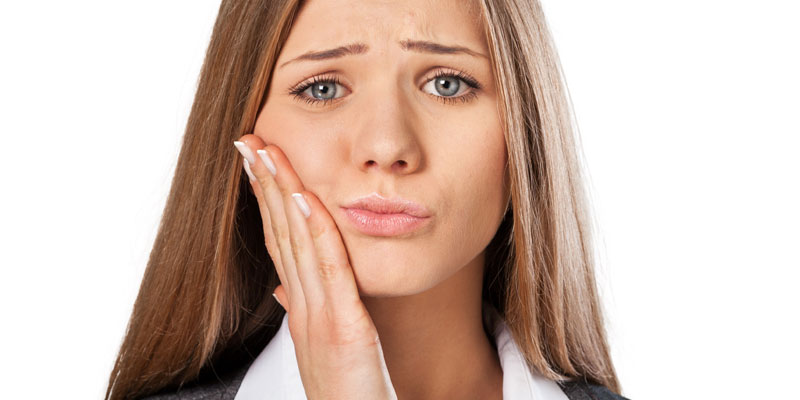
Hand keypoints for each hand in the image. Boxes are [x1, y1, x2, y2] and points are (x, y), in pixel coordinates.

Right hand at [233, 135, 397, 399]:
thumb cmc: (346, 393)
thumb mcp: (320, 348)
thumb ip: (305, 313)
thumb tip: (284, 288)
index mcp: (300, 308)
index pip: (278, 242)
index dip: (264, 200)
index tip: (255, 163)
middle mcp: (302, 307)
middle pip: (279, 233)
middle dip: (263, 183)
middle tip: (249, 141)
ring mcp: (318, 318)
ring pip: (296, 243)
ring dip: (281, 193)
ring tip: (267, 151)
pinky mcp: (343, 329)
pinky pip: (329, 271)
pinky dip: (317, 231)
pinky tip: (307, 195)